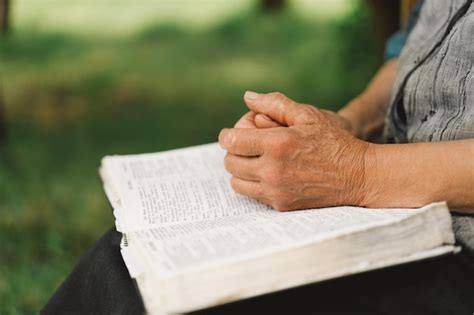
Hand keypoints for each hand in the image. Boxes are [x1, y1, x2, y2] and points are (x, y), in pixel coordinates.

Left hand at [219, 91, 370, 210]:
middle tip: (246, 146)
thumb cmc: (333, 141)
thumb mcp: (308, 115)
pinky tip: (269, 175)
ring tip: (255, 161)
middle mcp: (272, 170)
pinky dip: (255, 185)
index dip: (228, 136)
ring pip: (237, 182)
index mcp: (276, 144)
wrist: (357, 175)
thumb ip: (275, 103)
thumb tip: (248, 97)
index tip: (232, 134)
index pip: (232, 141)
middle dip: (234, 151)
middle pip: (230, 162)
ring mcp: (276, 191)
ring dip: (241, 170)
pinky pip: (253, 195)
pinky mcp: (281, 205)